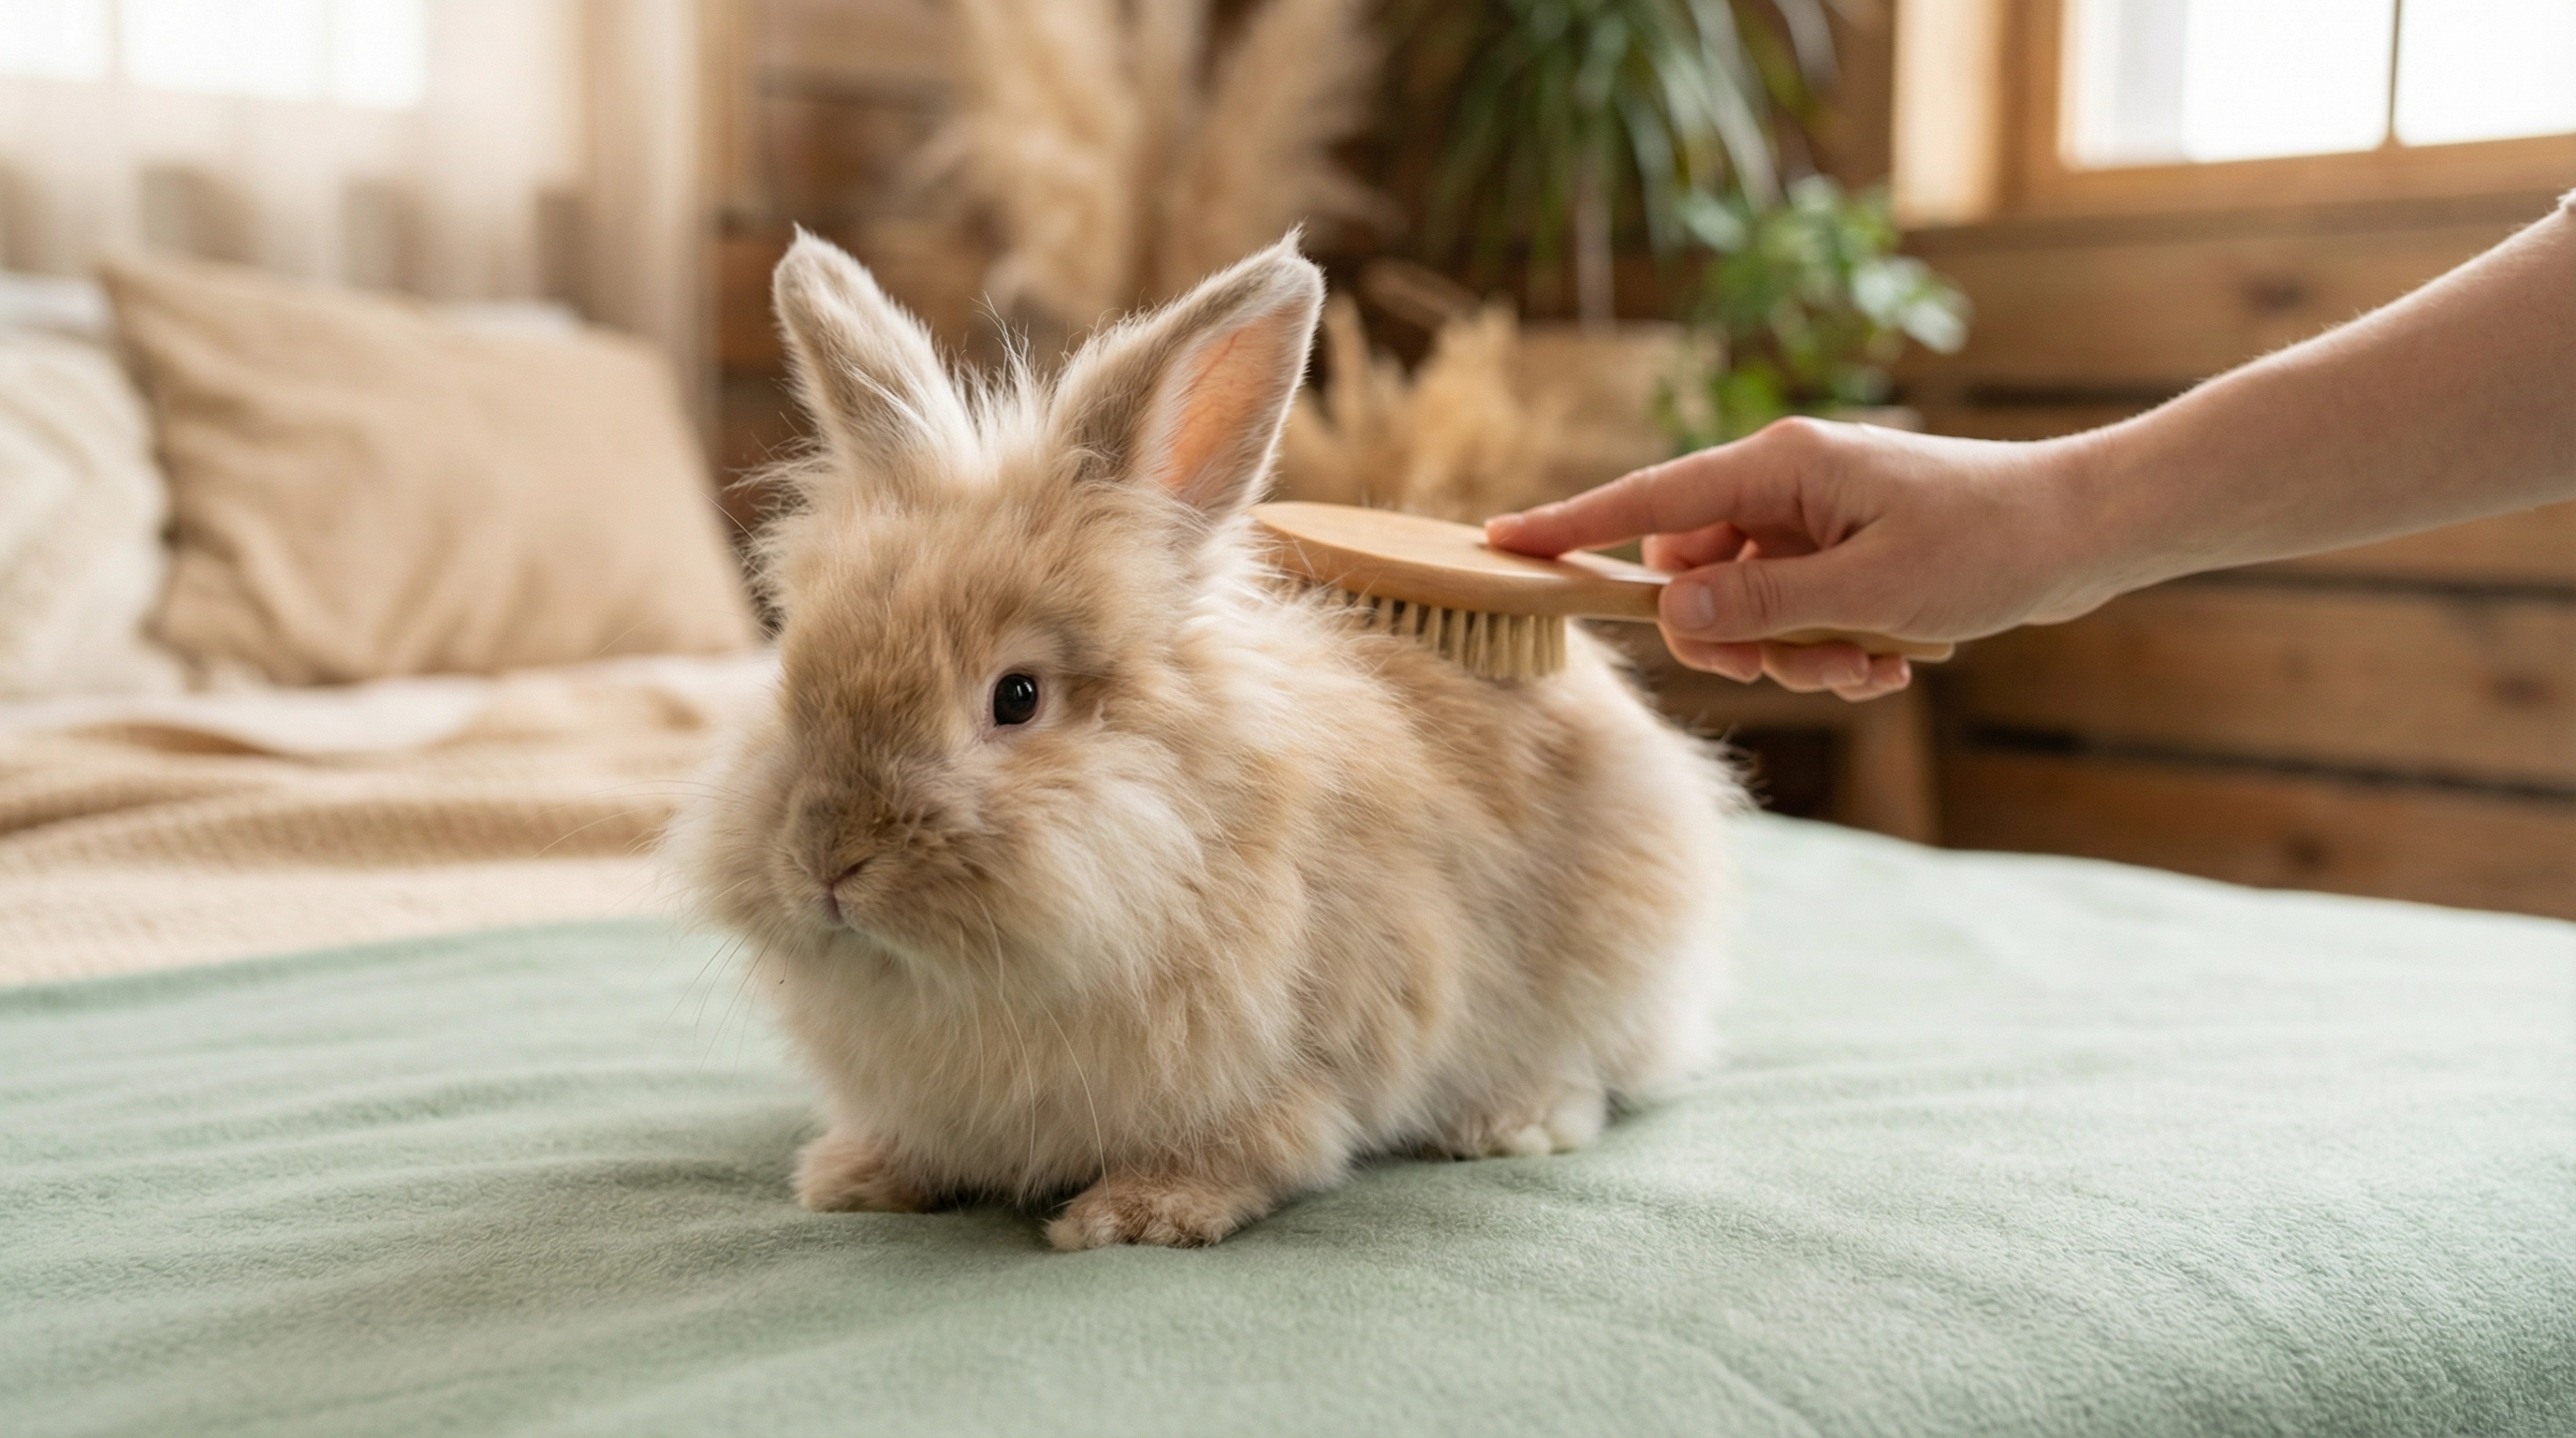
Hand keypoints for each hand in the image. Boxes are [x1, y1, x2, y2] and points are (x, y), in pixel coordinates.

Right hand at [1486, 418, 2105, 699]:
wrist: (2084, 533)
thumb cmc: (1986, 546)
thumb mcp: (1866, 590)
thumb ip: (1758, 603)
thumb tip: (1667, 608)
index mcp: (1778, 465)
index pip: (1646, 501)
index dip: (1570, 527)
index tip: (1501, 544)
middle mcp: (1782, 485)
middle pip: (1689, 574)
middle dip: (1732, 638)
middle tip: (1797, 667)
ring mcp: (1810, 520)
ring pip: (1742, 607)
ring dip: (1793, 655)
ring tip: (1870, 665)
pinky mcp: (1839, 553)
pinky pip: (1792, 616)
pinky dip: (1829, 650)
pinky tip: (1892, 662)